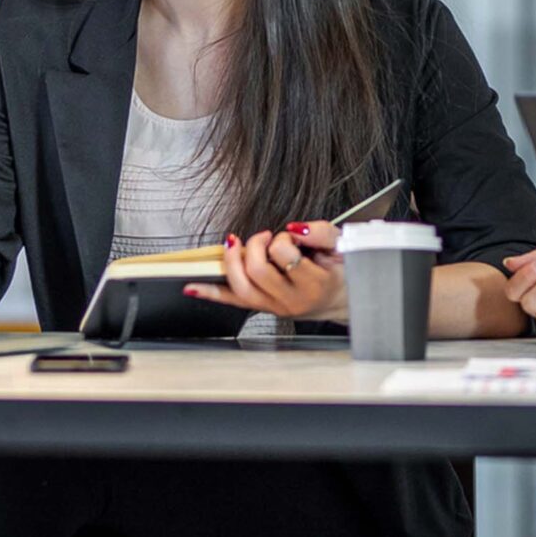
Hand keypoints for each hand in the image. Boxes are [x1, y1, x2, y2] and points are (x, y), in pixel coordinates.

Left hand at [187, 222, 347, 320]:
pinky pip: (232, 301)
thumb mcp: (341, 244)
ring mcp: (274, 307)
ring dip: (232, 261)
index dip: (283, 239)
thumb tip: (295, 228)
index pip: (284, 255)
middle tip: (268, 238)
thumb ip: (321, 232)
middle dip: (257, 245)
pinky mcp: (262, 307)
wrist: (343, 298)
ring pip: (241, 287)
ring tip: (237, 245)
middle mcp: (291, 300)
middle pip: (256, 270)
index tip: (292, 236)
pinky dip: (211, 293)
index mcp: (313, 284)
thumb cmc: (340, 270)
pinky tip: (192, 287)